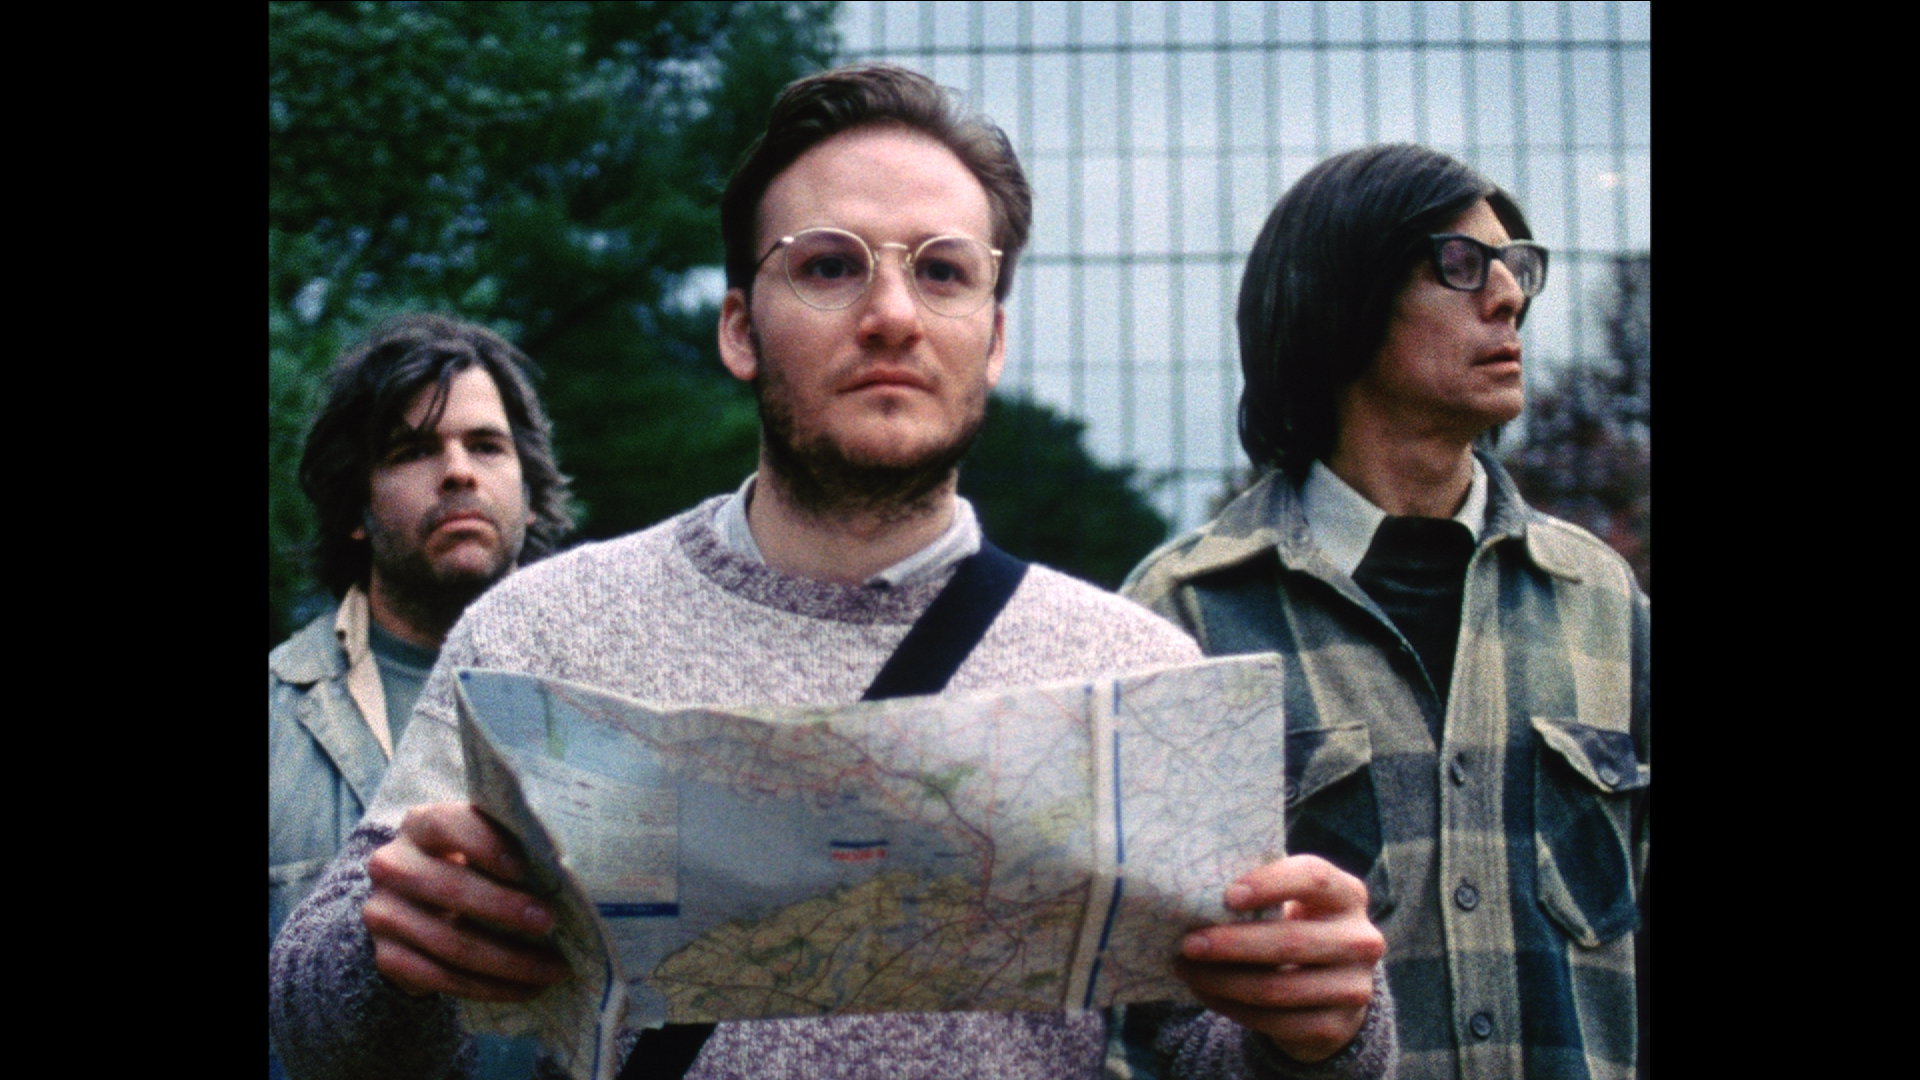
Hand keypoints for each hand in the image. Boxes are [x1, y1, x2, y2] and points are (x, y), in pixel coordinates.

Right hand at [362, 802, 570, 1001]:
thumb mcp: (484, 842)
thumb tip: (565, 866)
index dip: (486, 845)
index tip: (524, 868)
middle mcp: (393, 866)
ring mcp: (384, 914)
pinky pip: (443, 979)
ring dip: (508, 961)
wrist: (420, 905)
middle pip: (449, 888)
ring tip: (553, 969)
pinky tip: (526, 988)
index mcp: (422, 824)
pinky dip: (491, 988)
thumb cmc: (471, 864)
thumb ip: (512, 844)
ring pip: (450, 943)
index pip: (448, 824)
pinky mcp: (388, 958)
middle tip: (550, 922)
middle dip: (504, 908)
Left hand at [1174, 855, 1384, 1062]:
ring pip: (1278, 988)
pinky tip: (1205, 993)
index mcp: (1348, 895)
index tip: (1227, 895)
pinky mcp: (1335, 1027)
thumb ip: (1262, 891)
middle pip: (1291, 941)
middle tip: (1188, 943)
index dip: (1270, 883)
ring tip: (1186, 969)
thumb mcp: (1293, 901)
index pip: (1314, 878)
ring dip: (1223, 981)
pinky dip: (1232, 1007)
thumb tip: (1196, 891)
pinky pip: (1275, 1022)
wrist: (1333, 988)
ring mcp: (1354, 988)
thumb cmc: (1296, 926)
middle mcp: (1361, 941)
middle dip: (1231, 944)